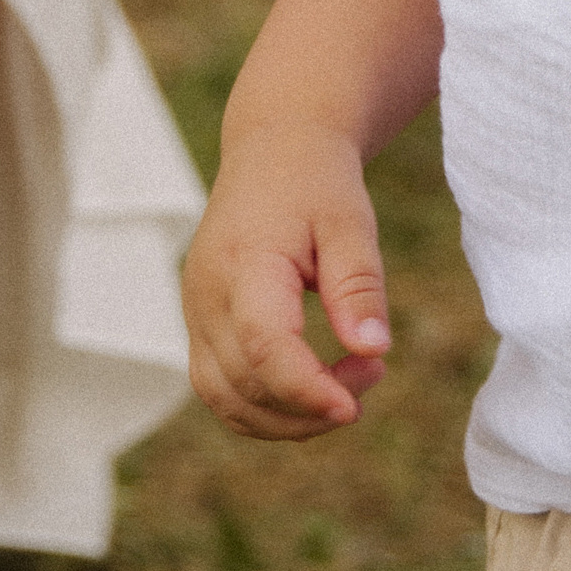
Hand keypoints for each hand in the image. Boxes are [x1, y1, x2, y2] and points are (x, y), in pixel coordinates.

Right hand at [183, 122, 391, 439]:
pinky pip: (221, 389)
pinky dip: (265, 408)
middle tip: (374, 372)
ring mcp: (196, 313)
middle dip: (310, 407)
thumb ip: (358, 285)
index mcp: (244, 260)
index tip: (354, 406)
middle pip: (243, 385)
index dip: (306, 389)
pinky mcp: (200, 325)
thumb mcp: (351, 221)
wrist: (273, 150)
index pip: (263, 345)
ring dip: (286, 420)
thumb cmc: (316, 183)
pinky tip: (314, 391)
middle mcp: (207, 293)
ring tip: (347, 391)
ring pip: (225, 400)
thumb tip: (373, 350)